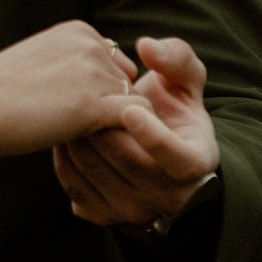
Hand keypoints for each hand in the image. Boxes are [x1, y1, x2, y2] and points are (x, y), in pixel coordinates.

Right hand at [0, 20, 146, 155]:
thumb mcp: (40, 61)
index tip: (74, 111)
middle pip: (127, 82)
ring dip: (114, 125)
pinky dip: (127, 138)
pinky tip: (101, 151)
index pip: (115, 63)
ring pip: (134, 104)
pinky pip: (138, 121)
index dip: (100, 91)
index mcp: (79, 30)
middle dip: (110, 106)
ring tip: (86, 143)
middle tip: (83, 131)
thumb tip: (95, 91)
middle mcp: (92, 44)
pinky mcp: (95, 104)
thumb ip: (71, 66)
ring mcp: (95, 73)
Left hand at [52, 36, 218, 233]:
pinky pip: (74, 184)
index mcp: (196, 164)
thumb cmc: (172, 108)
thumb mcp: (185, 81)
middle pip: (126, 161)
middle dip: (103, 124)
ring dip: (78, 136)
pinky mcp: (104, 215)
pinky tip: (67, 133)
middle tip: (83, 94)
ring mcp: (135, 210)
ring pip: (95, 170)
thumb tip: (148, 46)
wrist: (151, 149)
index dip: (153, 136)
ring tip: (73, 109)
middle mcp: (169, 196)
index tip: (129, 109)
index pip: (176, 158)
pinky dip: (64, 157)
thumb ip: (176, 58)